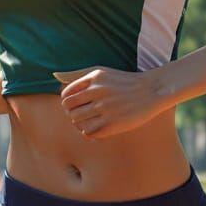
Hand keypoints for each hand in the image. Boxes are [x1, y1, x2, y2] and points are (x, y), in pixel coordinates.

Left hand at [53, 66, 167, 140]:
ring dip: (80, 124)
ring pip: (77, 122)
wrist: (151, 91)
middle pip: (69, 109)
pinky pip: (88, 133)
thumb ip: (77, 74)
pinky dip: (89, 133)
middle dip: (72, 113)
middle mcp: (98, 92)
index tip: (77, 105)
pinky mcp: (112, 124)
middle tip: (83, 115)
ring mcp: (105, 109)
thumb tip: (54, 75)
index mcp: (94, 78)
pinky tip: (97, 129)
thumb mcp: (101, 71)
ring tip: (90, 122)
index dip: (68, 103)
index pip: (66, 95)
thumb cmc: (123, 81)